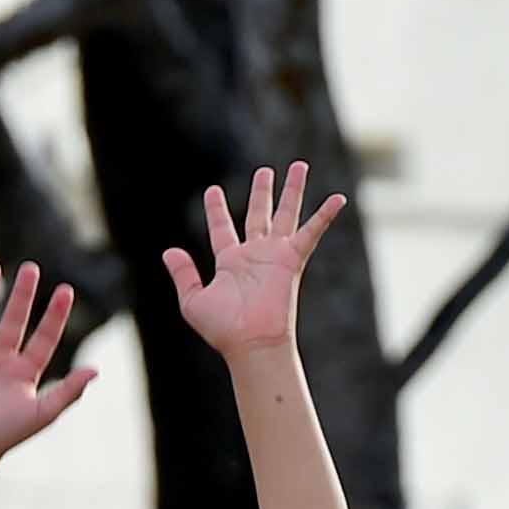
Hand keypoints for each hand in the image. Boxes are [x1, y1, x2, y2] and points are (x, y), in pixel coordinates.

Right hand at [0, 259, 97, 455]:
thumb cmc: (6, 434)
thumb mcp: (43, 412)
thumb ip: (69, 391)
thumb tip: (96, 370)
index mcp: (25, 371)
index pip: (44, 337)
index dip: (55, 315)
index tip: (66, 290)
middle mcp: (1, 360)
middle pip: (14, 319)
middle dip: (22, 295)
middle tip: (31, 268)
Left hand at [162, 163, 344, 358]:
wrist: (250, 342)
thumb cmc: (223, 329)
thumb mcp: (193, 300)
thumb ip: (183, 274)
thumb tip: (169, 251)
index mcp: (230, 262)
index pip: (223, 228)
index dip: (217, 209)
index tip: (213, 190)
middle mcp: (254, 255)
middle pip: (259, 214)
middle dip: (262, 192)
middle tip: (265, 171)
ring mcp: (275, 256)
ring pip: (286, 214)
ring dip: (293, 190)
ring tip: (300, 165)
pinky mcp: (292, 260)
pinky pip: (312, 232)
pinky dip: (325, 215)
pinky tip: (338, 198)